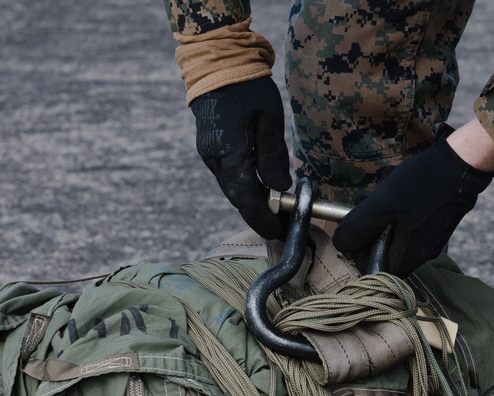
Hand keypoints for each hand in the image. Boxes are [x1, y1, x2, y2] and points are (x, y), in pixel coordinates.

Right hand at [189, 76, 290, 239]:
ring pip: (233, 189)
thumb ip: (274, 157)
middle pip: (239, 199)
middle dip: (261, 215)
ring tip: (277, 210)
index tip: (281, 232)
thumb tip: (281, 189)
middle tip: (284, 225)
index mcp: (230, 154)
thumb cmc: (248, 89)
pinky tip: (262, 189)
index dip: (264, 220)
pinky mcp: (210, 149)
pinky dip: (245, 187)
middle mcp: (215, 159)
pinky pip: (229, 176)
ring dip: (253, 201)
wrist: (218, 65)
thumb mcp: (269, 121)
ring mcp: (209, 155)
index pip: (247, 200)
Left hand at [332, 132, 493, 276]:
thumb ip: (355, 231)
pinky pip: (408, 223)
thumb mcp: (377, 207)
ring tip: (390, 190)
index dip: (358, 241)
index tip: (361, 218)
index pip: (366, 264)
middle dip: (371, 222)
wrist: (457, 167)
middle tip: (373, 200)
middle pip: (379, 247)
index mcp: (402, 262)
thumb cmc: (417, 187)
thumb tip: (341, 244)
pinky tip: (404, 189)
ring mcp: (427, 243)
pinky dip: (400, 206)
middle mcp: (417, 258)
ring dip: (384, 210)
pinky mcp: (434, 228)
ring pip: (392, 232)